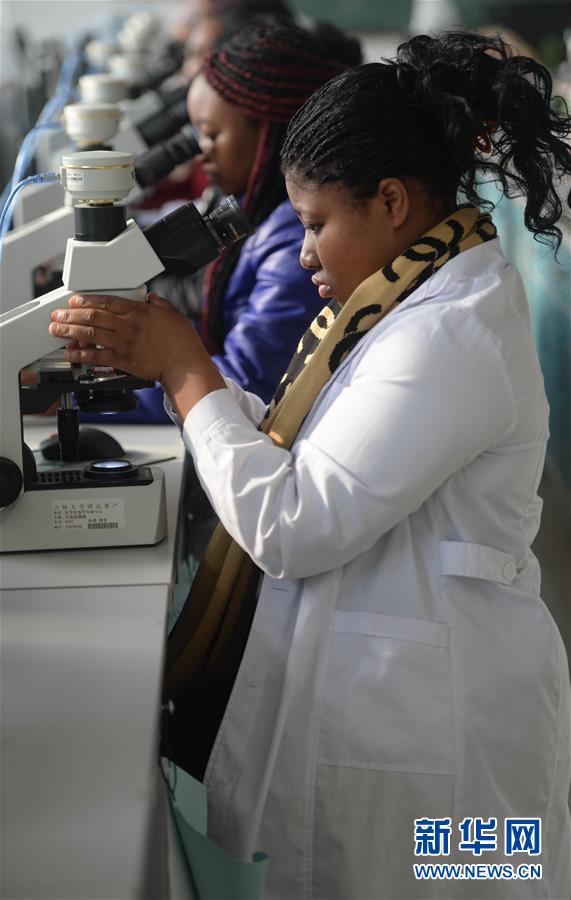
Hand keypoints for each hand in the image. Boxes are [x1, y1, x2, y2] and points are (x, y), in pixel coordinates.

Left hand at [48, 292, 195, 382]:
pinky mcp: (123, 361)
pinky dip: (82, 354)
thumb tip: (151, 298)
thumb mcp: (173, 313)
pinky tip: (71, 352)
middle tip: (58, 314)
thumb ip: (158, 304)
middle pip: (93, 316)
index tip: (74, 300)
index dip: (87, 300)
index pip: (106, 301)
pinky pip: (97, 356)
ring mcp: (124, 343)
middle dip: (71, 314)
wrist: (185, 365)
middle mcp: (128, 326)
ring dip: (70, 331)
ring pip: (91, 334)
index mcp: (138, 311)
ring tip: (57, 330)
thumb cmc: (182, 342)